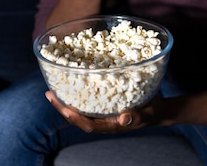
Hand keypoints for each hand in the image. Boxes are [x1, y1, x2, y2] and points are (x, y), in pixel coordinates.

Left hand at [45, 90, 165, 133]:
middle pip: (78, 117)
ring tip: (53, 87)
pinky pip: (86, 100)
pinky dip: (76, 92)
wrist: (157, 110)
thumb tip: (124, 118)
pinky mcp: (104, 103)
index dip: (75, 118)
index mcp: (111, 125)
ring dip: (66, 100)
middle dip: (62, 107)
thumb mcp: (148, 113)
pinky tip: (70, 81)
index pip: (88, 125)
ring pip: (80, 108)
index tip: (63, 109)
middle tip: (49, 94)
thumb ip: (137, 116)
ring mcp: (102, 112)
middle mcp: (104, 120)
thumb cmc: (152, 112)